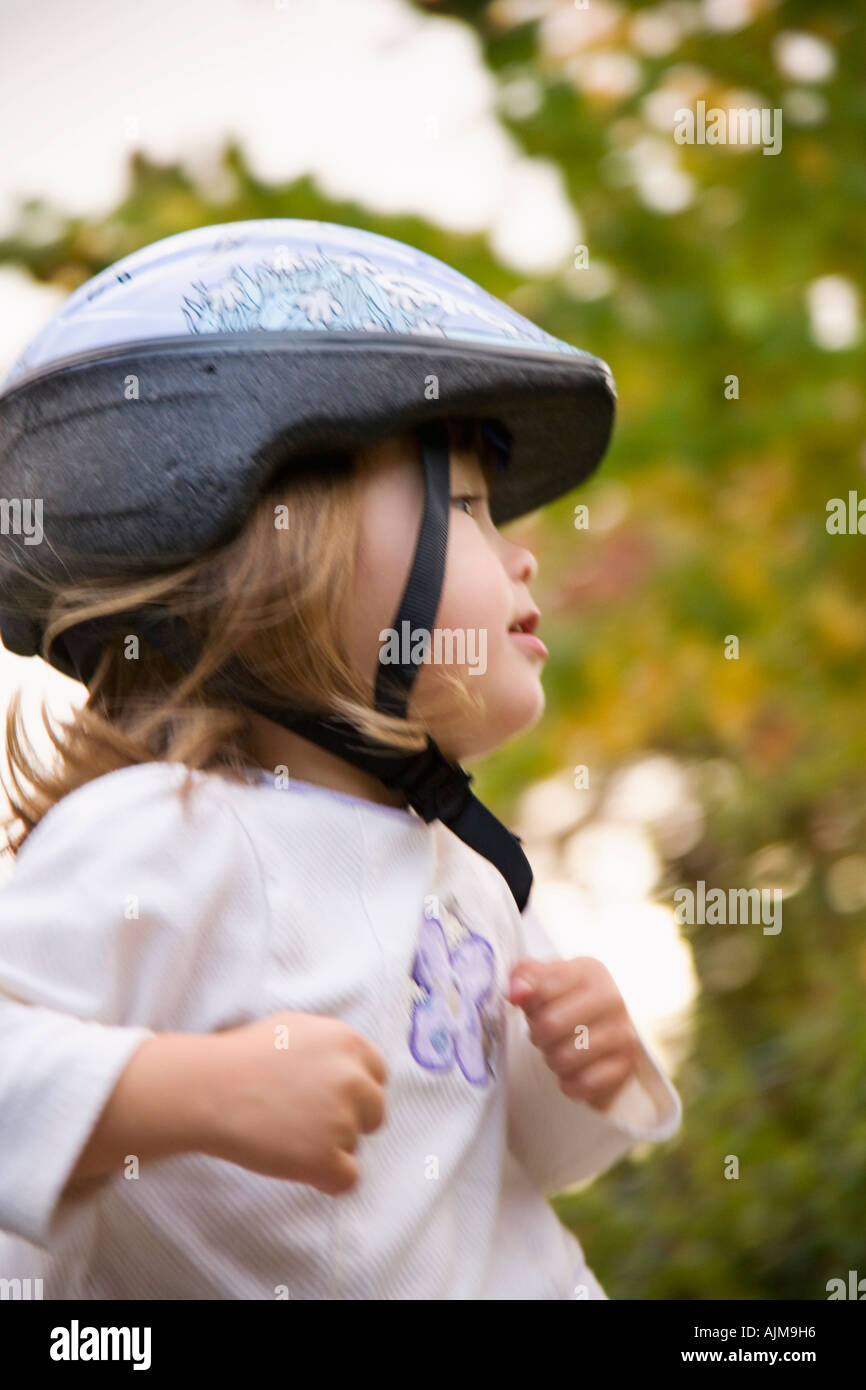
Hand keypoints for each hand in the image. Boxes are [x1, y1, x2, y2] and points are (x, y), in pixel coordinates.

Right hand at [200, 1012, 386, 1195]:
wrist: (207, 1089)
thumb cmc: (241, 1058)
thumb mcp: (295, 1029)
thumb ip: (332, 1048)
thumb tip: (354, 1069)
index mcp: (348, 1043)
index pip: (378, 1076)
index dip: (355, 1092)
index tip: (330, 1101)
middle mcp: (353, 1078)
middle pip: (374, 1113)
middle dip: (349, 1120)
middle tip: (306, 1122)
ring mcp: (341, 1119)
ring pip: (354, 1146)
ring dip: (328, 1147)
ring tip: (286, 1135)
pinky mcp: (324, 1157)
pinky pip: (347, 1179)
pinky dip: (325, 1178)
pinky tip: (296, 1164)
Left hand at [507, 956, 641, 1109]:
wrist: (601, 1020)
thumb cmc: (566, 999)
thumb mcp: (544, 977)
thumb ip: (523, 976)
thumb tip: (516, 993)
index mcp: (589, 971)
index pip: (541, 990)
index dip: (529, 1005)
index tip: (534, 1008)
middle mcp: (612, 998)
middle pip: (550, 1025)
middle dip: (538, 1035)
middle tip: (543, 1035)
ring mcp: (622, 1032)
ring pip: (565, 1057)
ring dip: (552, 1060)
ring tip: (558, 1050)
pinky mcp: (626, 1064)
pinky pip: (585, 1082)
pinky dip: (570, 1082)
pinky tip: (571, 1071)